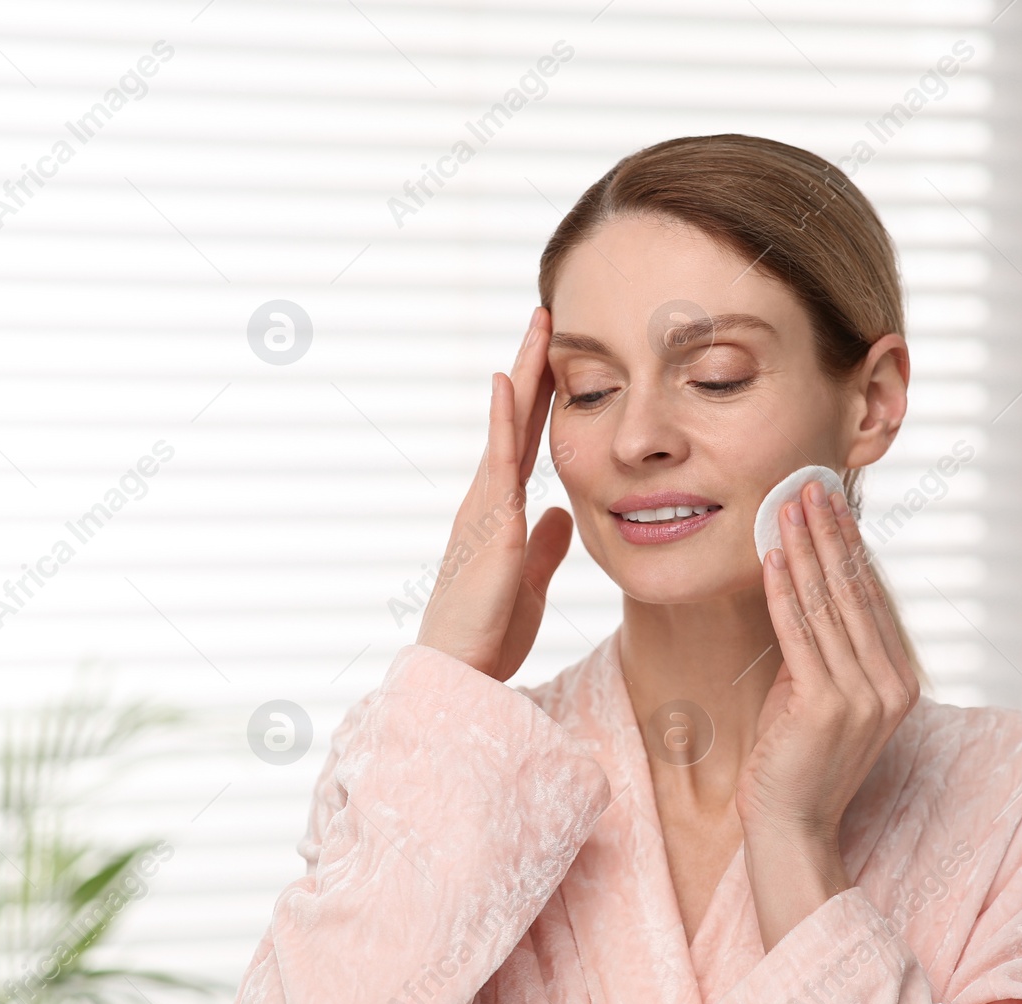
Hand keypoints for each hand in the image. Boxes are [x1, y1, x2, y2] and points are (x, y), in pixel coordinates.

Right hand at [415, 307, 573, 680]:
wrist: (460, 671)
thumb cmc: (487, 633)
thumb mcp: (529, 581)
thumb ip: (545, 546)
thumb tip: (561, 513)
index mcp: (499, 510)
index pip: (523, 439)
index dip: (540, 396)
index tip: (558, 354)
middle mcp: (487, 497)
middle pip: (513, 418)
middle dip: (532, 366)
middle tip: (548, 314)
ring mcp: (483, 505)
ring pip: (505, 425)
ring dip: (522, 373)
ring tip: (538, 325)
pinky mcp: (487, 522)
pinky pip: (496, 460)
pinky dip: (500, 418)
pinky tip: (506, 381)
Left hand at [735, 477, 921, 947]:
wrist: (790, 828)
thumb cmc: (796, 762)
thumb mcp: (819, 695)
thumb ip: (824, 650)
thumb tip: (807, 591)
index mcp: (899, 679)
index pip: (871, 596)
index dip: (850, 545)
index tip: (831, 501)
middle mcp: (891, 684)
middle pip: (855, 591)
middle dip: (831, 532)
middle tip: (812, 482)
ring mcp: (863, 696)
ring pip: (828, 604)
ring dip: (806, 547)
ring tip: (789, 502)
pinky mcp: (826, 706)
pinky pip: (800, 633)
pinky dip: (785, 589)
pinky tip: (773, 554)